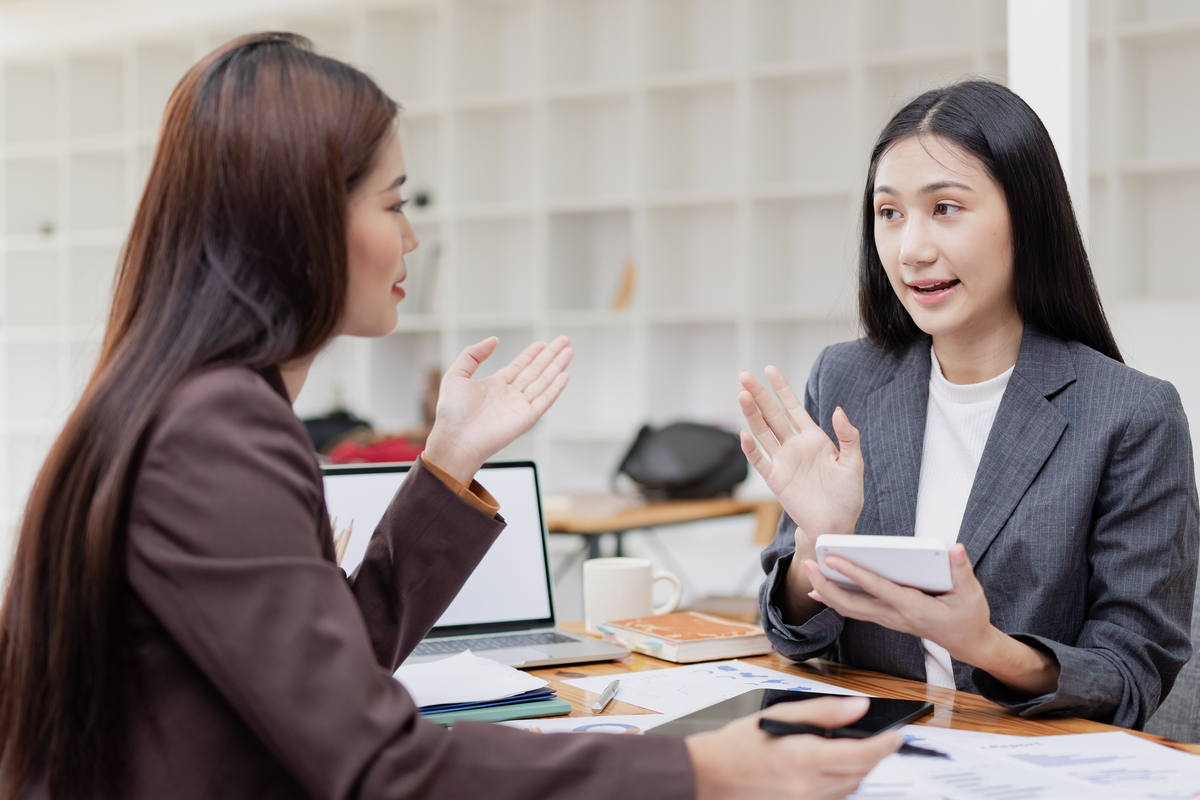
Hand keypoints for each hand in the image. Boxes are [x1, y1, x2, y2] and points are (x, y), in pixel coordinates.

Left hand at [423, 336, 571, 483]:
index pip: (519, 365)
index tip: (543, 343)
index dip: (532, 353)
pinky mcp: (527, 418)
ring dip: (557, 366)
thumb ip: (473, 354)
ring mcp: (520, 406)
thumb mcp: (457, 375)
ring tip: (569, 351)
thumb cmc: (452, 413)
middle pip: (536, 370)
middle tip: (564, 341)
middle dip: (551, 355)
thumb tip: (493, 340)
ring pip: (544, 381)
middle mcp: (510, 395)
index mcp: (495, 386)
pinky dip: (556, 388)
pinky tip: (565, 375)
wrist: (456, 438)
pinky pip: (545, 400)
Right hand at [687, 696, 900, 799]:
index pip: (862, 754)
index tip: (898, 734)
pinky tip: (831, 766)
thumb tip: (858, 706)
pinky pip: (836, 797)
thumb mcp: (780, 714)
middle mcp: (810, 786)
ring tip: (853, 748)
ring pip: (852, 787)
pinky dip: (843, 781)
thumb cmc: (738, 743)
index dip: (886, 744)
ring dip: (860, 768)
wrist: (711, 775)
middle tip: (880, 738)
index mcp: (805, 758)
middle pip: (861, 772)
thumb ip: (823, 711)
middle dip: (875, 755)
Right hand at [737, 367, 863, 549]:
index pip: (793, 407)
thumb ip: (849, 436)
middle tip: (744, 375)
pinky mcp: (775, 479)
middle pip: (772, 414)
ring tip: (742, 394)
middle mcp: (794, 446)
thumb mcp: (854, 463)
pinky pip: (759, 461)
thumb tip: (838, 411)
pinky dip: (750, 448)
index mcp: (814, 438)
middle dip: (759, 394)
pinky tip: (744, 434)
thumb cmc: (847, 496)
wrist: (835, 525)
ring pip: (762, 432)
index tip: (769, 369)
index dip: (781, 388)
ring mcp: (782, 461)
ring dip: (751, 414)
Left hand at [802, 544, 992, 662]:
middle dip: (826, 585)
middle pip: (852, 604)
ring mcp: (888, 620)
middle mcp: (896, 617)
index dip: (853, 573)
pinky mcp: (886, 618)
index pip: (877, 588)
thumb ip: (961, 569)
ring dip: (827, 591)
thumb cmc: (969, 617)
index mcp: (915, 609)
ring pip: (849, 609)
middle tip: (807, 564)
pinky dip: (835, 599)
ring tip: (809, 571)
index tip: (833, 559)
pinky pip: (854, 610)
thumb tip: (954, 548)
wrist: (968, 644)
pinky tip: (821, 589)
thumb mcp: (972, 593)